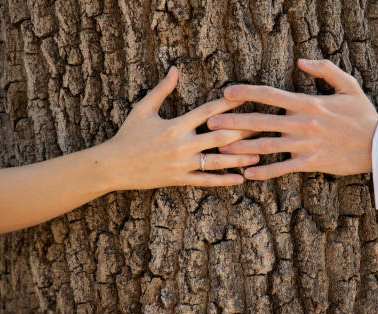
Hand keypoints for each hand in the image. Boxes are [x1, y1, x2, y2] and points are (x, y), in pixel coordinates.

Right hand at [102, 67, 258, 188]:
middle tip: (264, 127)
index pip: (209, 111)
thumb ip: (161, 90)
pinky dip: (224, 181)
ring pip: (217, 161)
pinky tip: (240, 179)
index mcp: (175, 125)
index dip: (230, 104)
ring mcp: (182, 164)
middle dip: (243, 131)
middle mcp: (182, 145)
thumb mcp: (143, 109)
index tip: (248, 98)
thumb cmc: (128, 135)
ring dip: (239, 157)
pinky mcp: (179, 179)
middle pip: (220, 136)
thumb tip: (175, 69)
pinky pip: (205, 181)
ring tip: (258, 154)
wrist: (113, 165)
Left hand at [206, 59, 377, 179]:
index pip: (270, 95)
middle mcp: (301, 123)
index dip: (246, 93)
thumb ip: (324, 70)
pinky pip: (282, 168)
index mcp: (307, 103)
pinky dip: (264, 172)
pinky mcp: (310, 163)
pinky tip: (247, 174)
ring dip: (241, 147)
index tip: (226, 93)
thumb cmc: (362, 114)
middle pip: (260, 121)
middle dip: (233, 122)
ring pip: (266, 146)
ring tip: (221, 149)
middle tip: (211, 124)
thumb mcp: (348, 85)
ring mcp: (304, 144)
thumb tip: (300, 61)